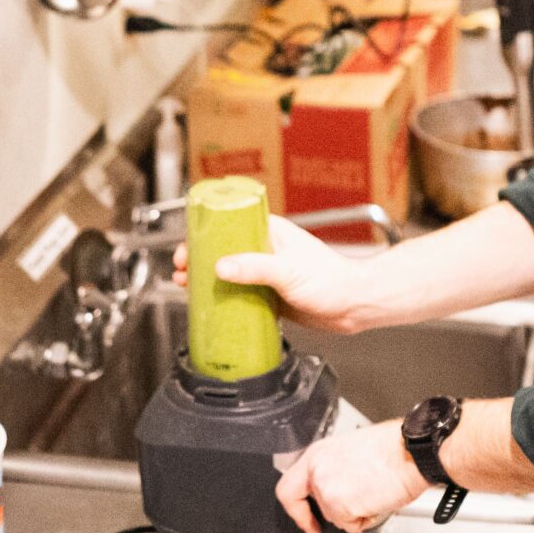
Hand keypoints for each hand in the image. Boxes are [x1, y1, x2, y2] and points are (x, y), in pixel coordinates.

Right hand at [174, 214, 383, 334]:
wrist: (354, 306)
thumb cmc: (332, 280)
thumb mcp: (287, 271)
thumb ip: (254, 268)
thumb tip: (220, 267)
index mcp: (271, 232)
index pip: (228, 225)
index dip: (203, 236)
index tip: (185, 248)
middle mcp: (267, 249)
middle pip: (223, 250)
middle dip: (199, 260)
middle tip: (180, 272)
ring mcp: (268, 273)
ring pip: (230, 273)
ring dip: (208, 280)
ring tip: (187, 288)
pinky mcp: (271, 295)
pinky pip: (241, 294)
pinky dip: (225, 298)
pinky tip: (212, 307)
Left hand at [273, 422, 428, 532]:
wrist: (411, 452)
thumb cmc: (392, 448)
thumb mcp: (350, 451)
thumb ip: (333, 469)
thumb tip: (336, 486)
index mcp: (318, 454)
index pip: (289, 487)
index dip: (296, 509)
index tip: (304, 518)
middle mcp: (317, 470)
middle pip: (309, 506)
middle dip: (320, 518)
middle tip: (324, 528)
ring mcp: (327, 489)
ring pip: (334, 516)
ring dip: (352, 514)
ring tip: (372, 495)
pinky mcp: (341, 505)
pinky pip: (351, 525)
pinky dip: (365, 520)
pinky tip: (377, 501)